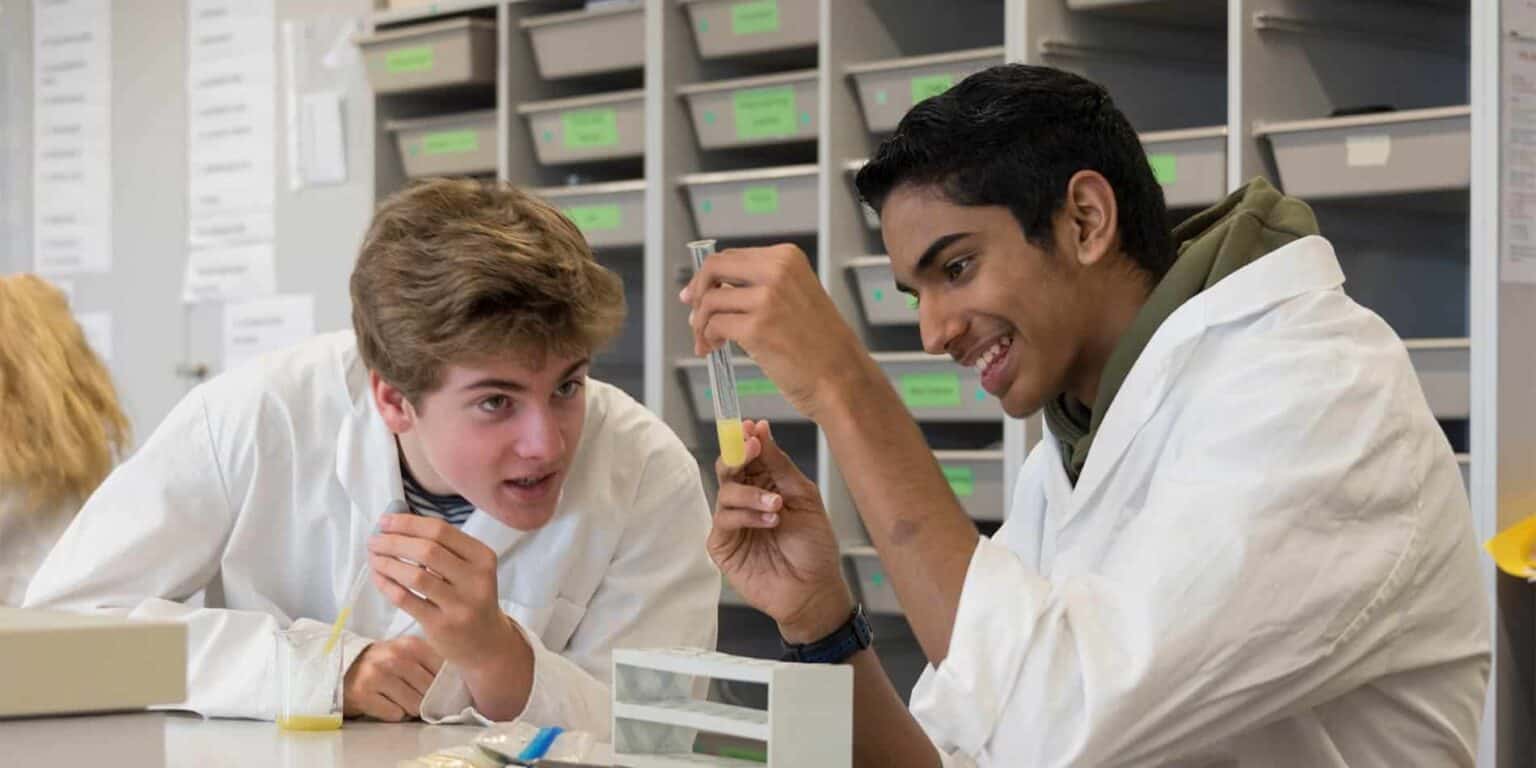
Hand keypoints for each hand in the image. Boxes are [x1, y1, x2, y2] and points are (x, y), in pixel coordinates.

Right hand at [342, 635, 442, 720]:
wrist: (343, 668)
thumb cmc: (383, 664)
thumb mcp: (407, 653)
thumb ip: (431, 663)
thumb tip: (459, 687)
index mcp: (411, 645)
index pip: (442, 671)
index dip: (445, 685)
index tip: (443, 691)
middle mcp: (395, 658)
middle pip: (429, 692)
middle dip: (426, 700)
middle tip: (416, 696)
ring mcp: (378, 675)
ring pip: (414, 706)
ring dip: (409, 708)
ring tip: (398, 697)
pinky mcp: (364, 694)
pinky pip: (394, 715)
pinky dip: (393, 714)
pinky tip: (384, 702)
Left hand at [368, 514, 524, 674]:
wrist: (485, 642)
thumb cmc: (470, 597)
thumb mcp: (470, 569)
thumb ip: (444, 548)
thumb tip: (397, 527)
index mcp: (482, 557)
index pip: (441, 530)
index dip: (408, 523)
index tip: (384, 522)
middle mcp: (476, 579)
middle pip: (427, 550)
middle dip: (394, 542)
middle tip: (374, 541)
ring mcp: (460, 604)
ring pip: (415, 576)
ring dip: (388, 563)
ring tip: (374, 558)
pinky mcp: (442, 625)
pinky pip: (407, 600)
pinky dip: (388, 586)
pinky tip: (379, 578)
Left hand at [681, 244, 873, 420]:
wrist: (841, 378)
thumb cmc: (820, 346)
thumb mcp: (797, 297)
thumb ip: (762, 286)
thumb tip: (713, 289)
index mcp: (787, 258)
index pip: (731, 257)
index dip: (708, 277)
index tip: (697, 294)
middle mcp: (777, 272)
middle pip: (714, 269)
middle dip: (697, 292)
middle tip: (693, 315)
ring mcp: (767, 299)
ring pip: (710, 300)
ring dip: (700, 323)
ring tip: (706, 341)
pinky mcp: (757, 329)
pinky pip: (715, 326)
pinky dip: (707, 338)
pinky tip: (712, 349)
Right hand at [710, 419, 853, 642]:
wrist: (814, 589)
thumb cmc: (813, 547)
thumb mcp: (803, 496)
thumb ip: (779, 464)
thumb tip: (761, 429)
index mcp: (765, 485)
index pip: (747, 455)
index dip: (746, 439)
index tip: (752, 428)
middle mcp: (745, 500)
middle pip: (728, 468)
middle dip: (738, 455)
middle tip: (751, 448)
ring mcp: (732, 523)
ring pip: (725, 492)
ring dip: (751, 493)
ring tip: (777, 505)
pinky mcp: (723, 545)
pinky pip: (724, 520)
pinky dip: (746, 516)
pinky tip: (768, 522)